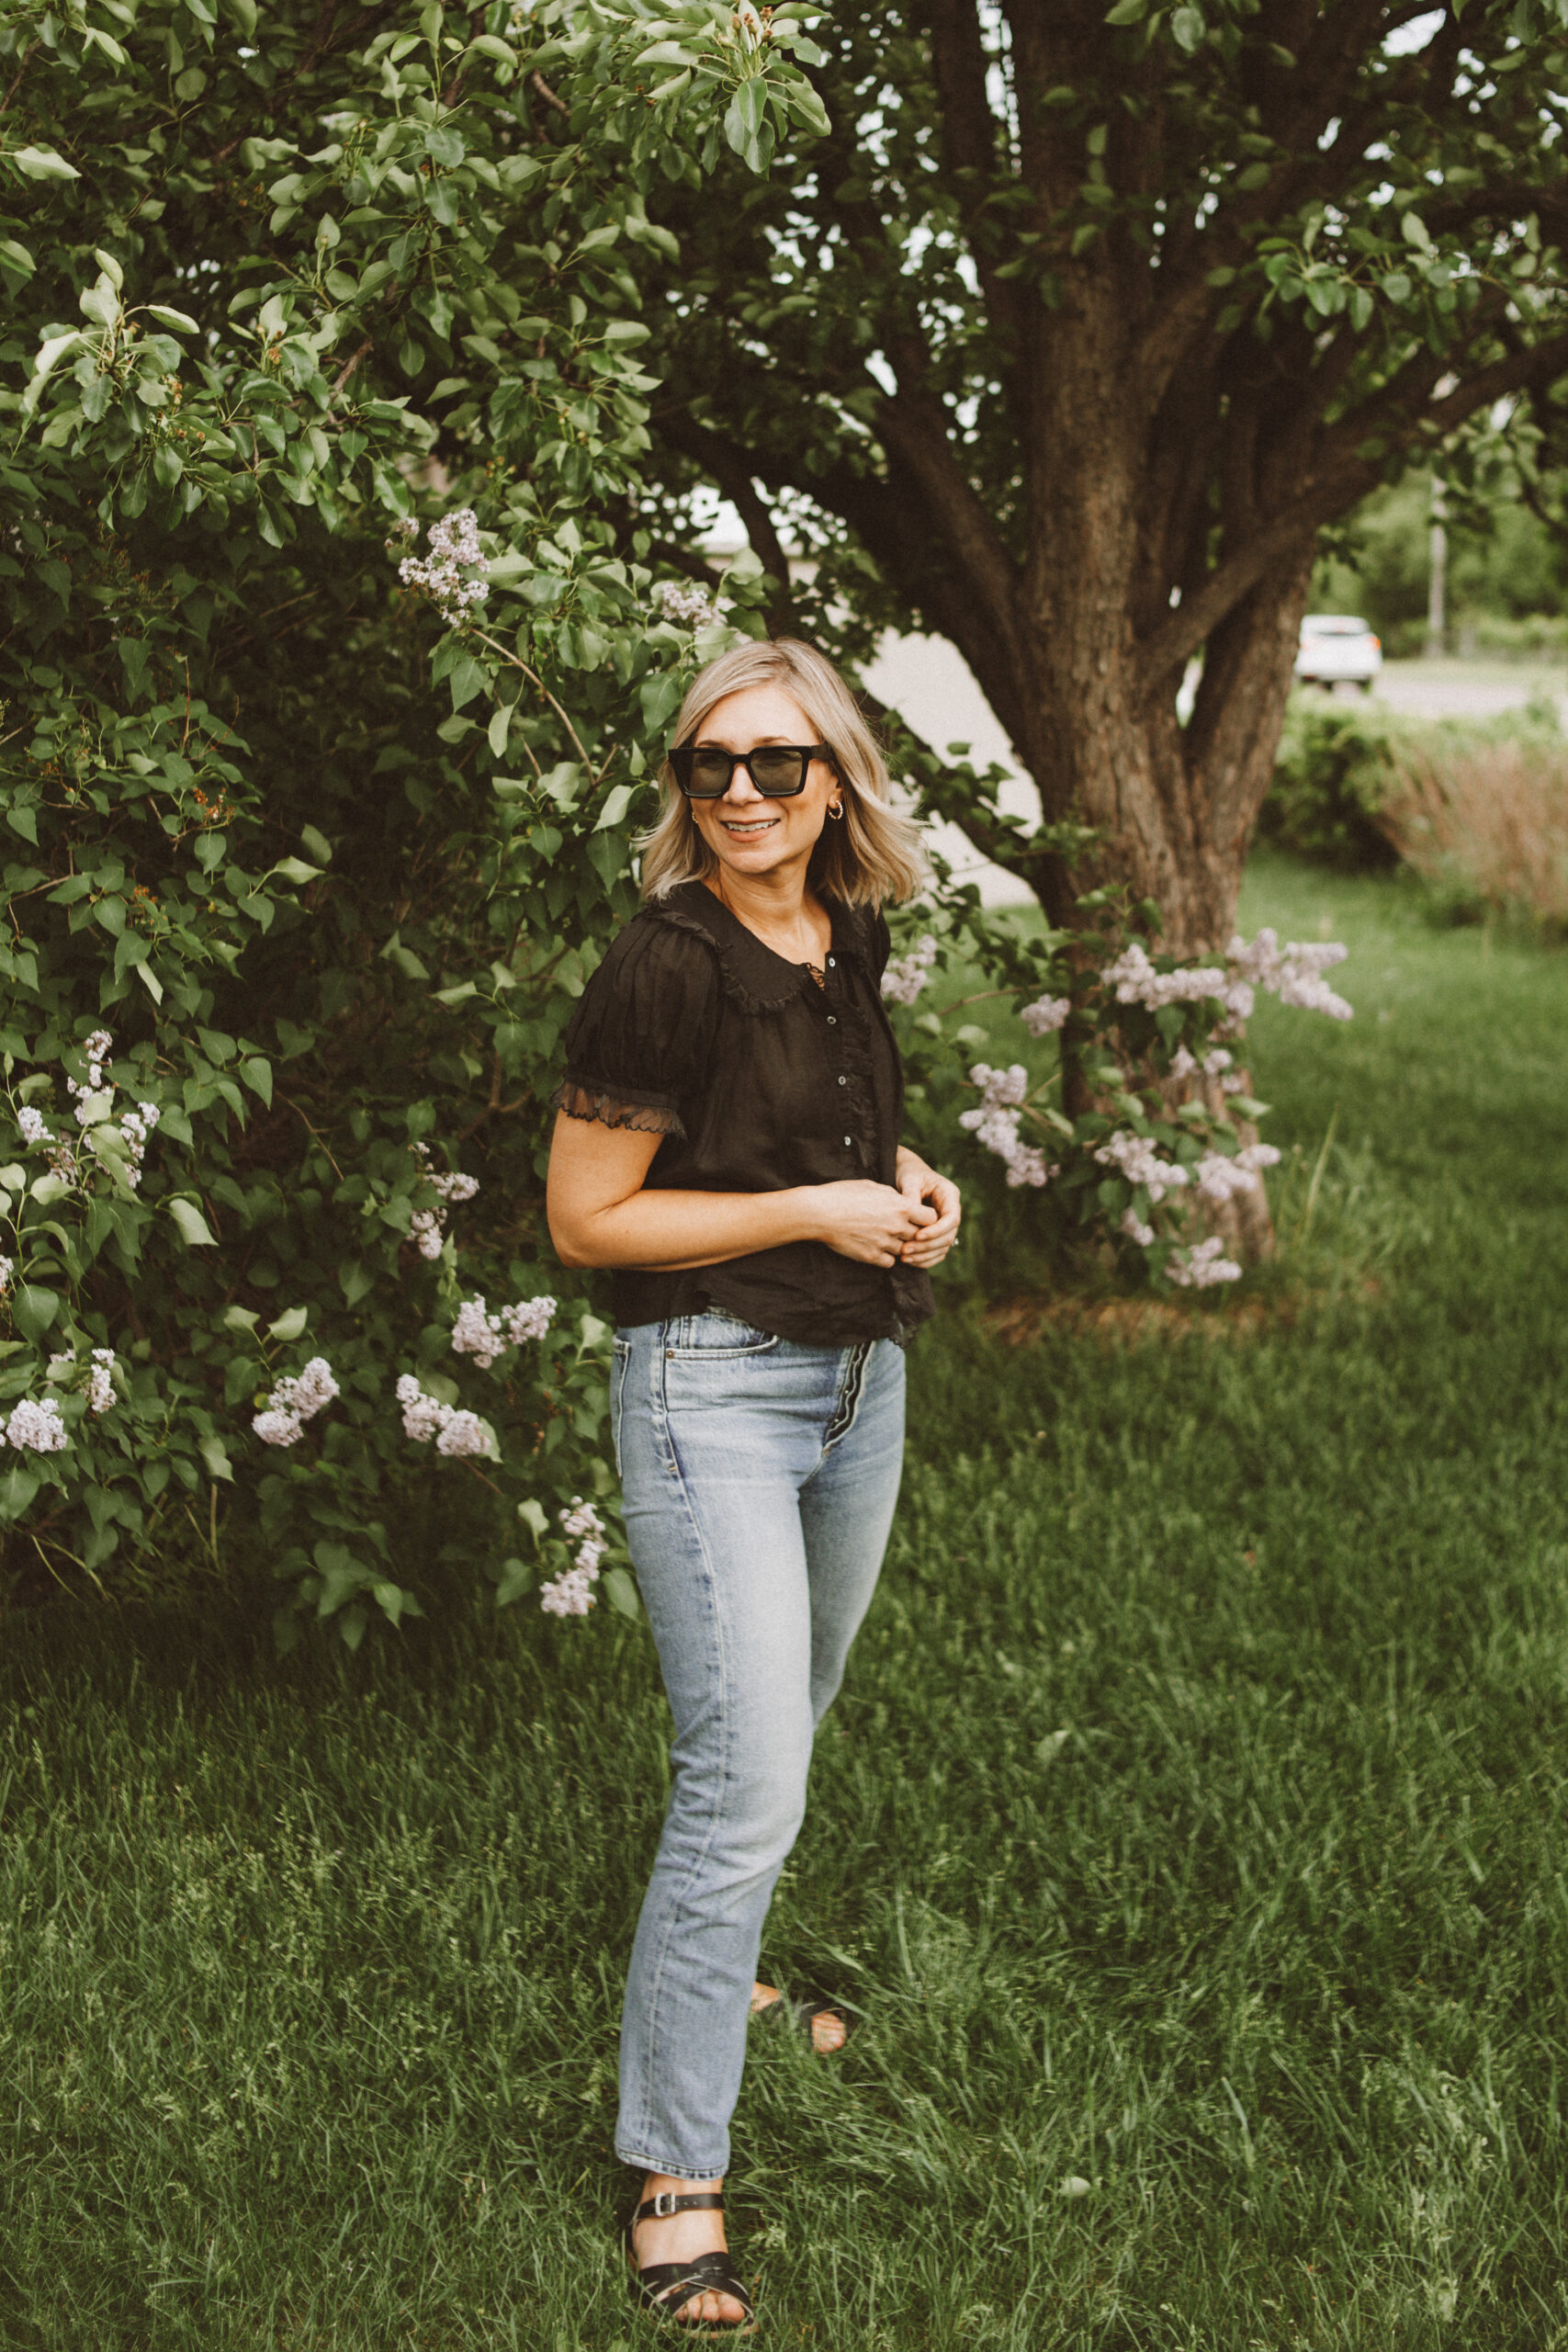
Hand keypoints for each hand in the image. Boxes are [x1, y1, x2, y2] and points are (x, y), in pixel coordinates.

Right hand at [806, 1178, 935, 1266]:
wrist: (819, 1213)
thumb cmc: (843, 1194)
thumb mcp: (873, 1186)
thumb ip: (893, 1196)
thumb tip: (903, 1201)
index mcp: (900, 1206)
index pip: (931, 1217)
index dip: (927, 1218)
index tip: (919, 1218)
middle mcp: (896, 1226)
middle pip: (920, 1236)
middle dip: (915, 1233)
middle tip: (905, 1230)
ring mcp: (885, 1243)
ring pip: (905, 1250)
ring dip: (900, 1246)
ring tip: (886, 1237)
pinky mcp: (871, 1257)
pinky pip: (890, 1262)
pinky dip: (886, 1257)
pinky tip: (877, 1248)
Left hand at [894, 1149, 960, 1267]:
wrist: (907, 1174)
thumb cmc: (909, 1173)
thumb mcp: (909, 1179)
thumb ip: (911, 1196)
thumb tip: (911, 1215)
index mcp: (949, 1195)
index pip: (952, 1218)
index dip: (937, 1230)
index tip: (918, 1235)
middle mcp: (951, 1211)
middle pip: (949, 1236)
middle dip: (928, 1245)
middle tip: (906, 1250)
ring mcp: (945, 1224)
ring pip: (943, 1247)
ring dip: (925, 1255)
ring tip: (904, 1258)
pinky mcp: (936, 1234)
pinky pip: (936, 1251)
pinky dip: (924, 1259)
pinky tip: (908, 1261)